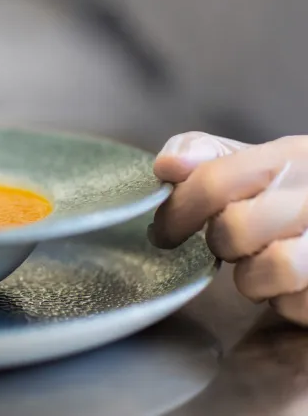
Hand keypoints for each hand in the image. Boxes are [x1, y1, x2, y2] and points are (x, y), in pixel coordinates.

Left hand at [151, 131, 307, 325]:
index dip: (177, 211)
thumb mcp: (253, 162)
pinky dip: (286, 302)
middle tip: (227, 245)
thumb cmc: (287, 192)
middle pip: (237, 228)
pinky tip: (290, 285)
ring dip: (255, 278)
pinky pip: (300, 304)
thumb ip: (205, 155)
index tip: (164, 232)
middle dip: (221, 243)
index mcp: (291, 157)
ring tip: (261, 266)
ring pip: (277, 267)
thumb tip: (167, 166)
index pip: (213, 182)